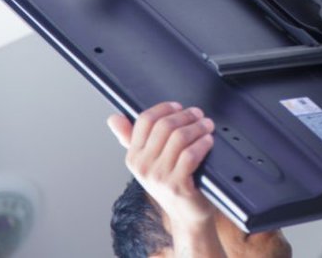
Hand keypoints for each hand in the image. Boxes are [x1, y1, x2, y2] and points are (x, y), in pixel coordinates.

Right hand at [107, 101, 215, 230]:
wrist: (186, 215)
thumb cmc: (172, 184)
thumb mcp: (149, 161)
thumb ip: (132, 139)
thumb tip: (114, 118)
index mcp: (134, 157)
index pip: (144, 121)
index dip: (164, 108)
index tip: (179, 107)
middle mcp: (143, 166)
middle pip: (164, 126)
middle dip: (185, 116)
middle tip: (199, 115)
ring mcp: (158, 177)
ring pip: (179, 138)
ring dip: (197, 127)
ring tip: (207, 125)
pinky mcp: (176, 185)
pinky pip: (190, 154)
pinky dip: (202, 144)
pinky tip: (208, 141)